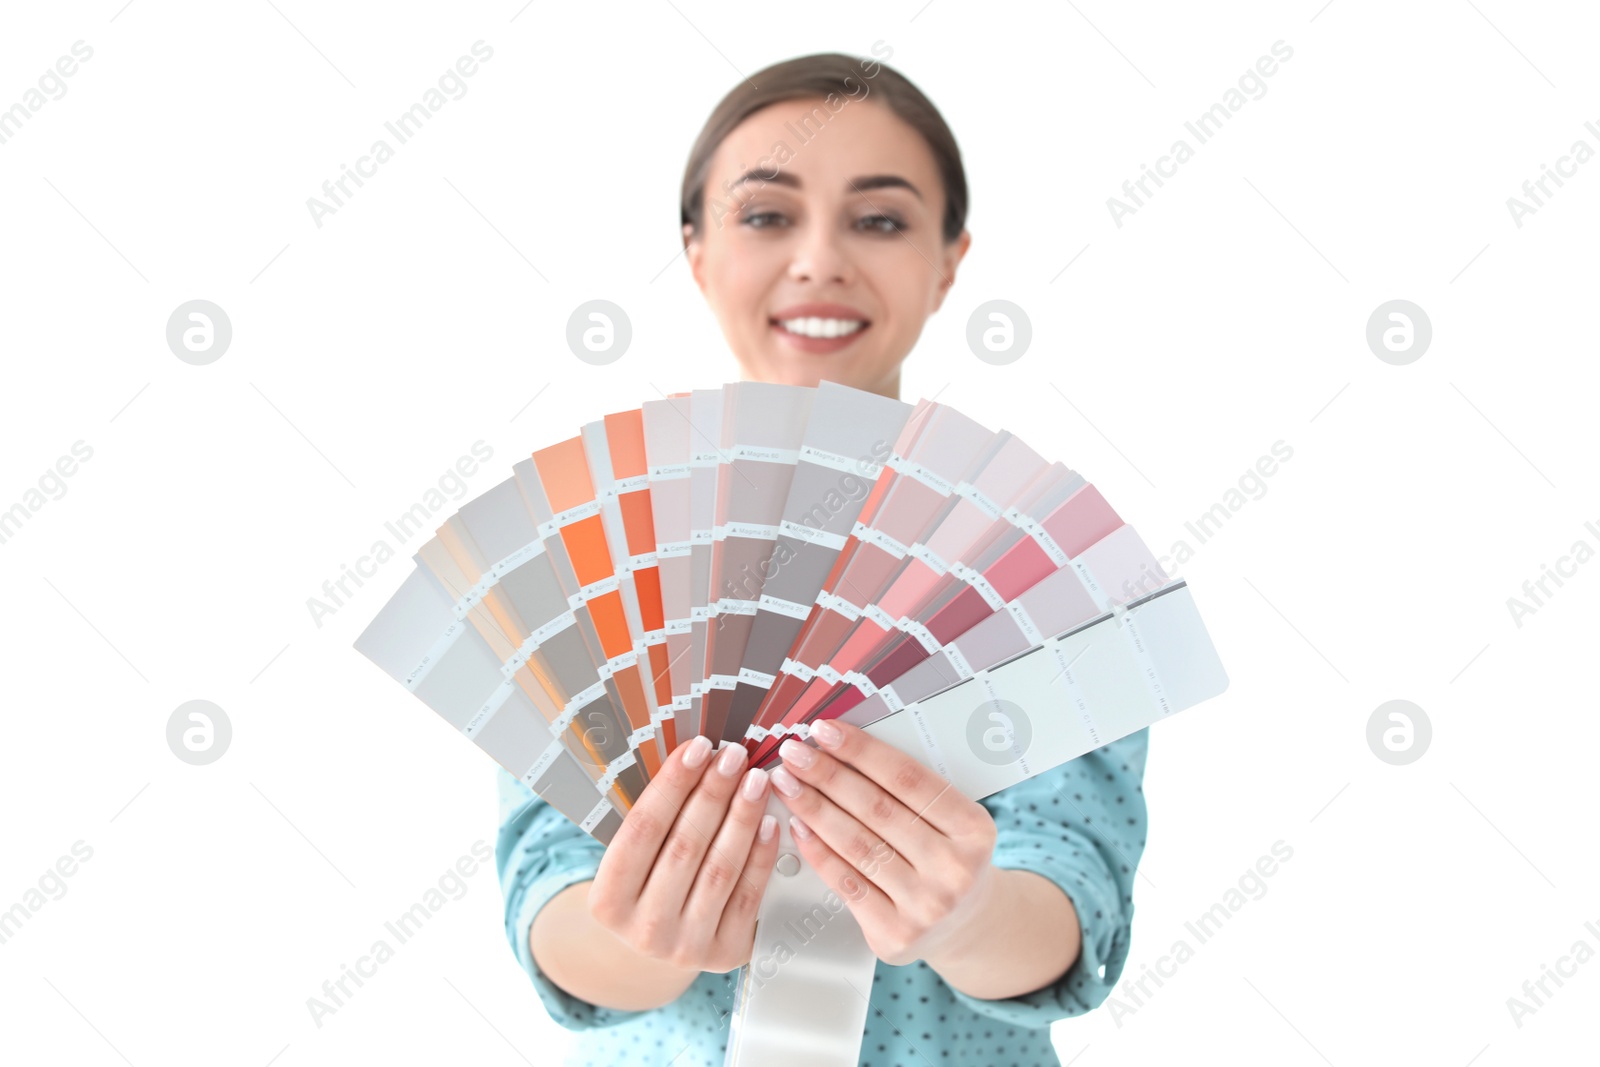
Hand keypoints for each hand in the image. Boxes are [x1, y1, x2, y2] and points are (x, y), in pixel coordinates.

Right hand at [588, 734, 780, 974]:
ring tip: (755, 780)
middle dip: (714, 793)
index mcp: (608, 901)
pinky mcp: (725, 953)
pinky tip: (768, 821)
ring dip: (742, 817)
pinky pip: (748, 894)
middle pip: (685, 845)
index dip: (672, 784)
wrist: (660, 949)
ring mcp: (686, 946)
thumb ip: (654, 820)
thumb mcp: (633, 860)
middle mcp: (644, 929)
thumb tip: (693, 759)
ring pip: (720, 868)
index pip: (642, 829)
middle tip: (734, 755)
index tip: (697, 749)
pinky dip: (760, 853)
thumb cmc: (646, 888)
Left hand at [768, 718, 999, 967]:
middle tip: (794, 752)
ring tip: (786, 783)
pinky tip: (798, 826)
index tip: (825, 731)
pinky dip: (817, 851)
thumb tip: (843, 748)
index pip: (908, 779)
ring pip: (856, 845)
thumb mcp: (953, 821)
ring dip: (813, 808)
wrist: (966, 925)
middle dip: (827, 775)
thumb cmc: (948, 858)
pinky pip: (846, 883)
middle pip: (877, 810)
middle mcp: (954, 870)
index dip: (862, 751)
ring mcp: (926, 906)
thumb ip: (911, 790)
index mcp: (974, 829)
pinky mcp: (896, 934)